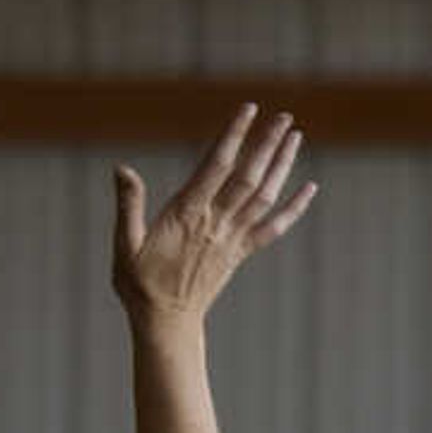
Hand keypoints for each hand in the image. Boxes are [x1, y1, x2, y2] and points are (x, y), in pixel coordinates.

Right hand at [113, 105, 315, 327]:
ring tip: (295, 137)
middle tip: (284, 116)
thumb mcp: (125, 243)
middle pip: (249, 177)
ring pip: (265, 197)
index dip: (235, 136)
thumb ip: (128, 205)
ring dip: (282, 166)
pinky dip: (294, 208)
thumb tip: (122, 169)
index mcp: (187, 214)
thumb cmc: (139, 283)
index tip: (248, 110)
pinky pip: (273, 228)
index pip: (217, 166)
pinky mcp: (240, 253)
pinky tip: (309, 188)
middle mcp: (216, 223)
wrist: (167, 322)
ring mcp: (232, 238)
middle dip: (267, 144)